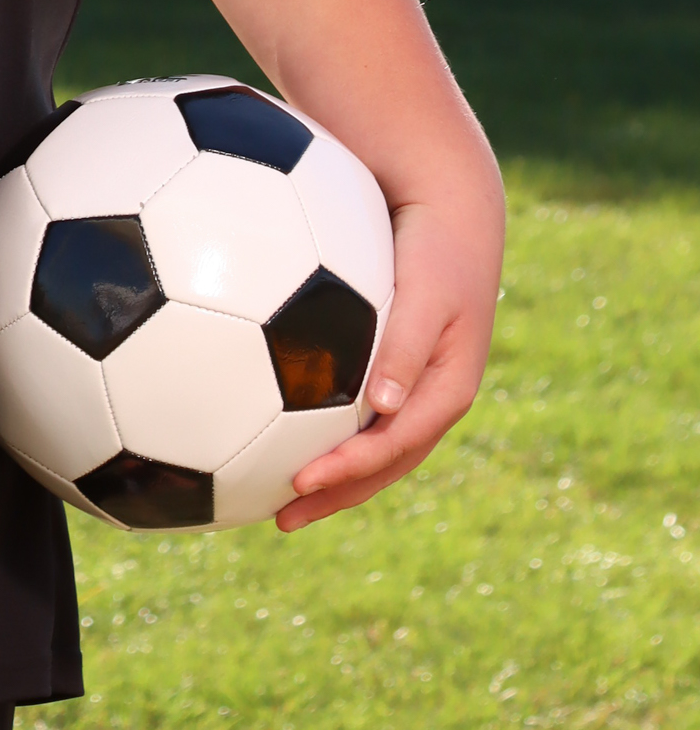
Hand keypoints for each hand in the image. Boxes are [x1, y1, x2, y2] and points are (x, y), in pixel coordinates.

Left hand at [273, 192, 498, 530]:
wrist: (451, 210)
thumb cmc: (437, 248)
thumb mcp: (427, 293)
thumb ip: (404, 343)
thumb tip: (383, 404)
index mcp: (447, 391)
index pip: (393, 448)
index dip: (348, 472)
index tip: (299, 484)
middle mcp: (431, 398)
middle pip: (383, 465)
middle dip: (336, 495)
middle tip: (282, 519)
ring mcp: (415, 387)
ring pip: (373, 447)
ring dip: (333, 476)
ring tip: (278, 498)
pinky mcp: (395, 369)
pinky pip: (360, 414)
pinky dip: (328, 434)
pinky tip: (282, 432)